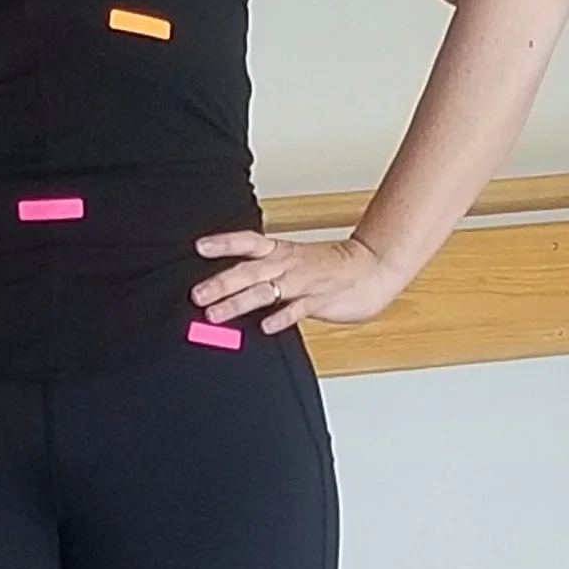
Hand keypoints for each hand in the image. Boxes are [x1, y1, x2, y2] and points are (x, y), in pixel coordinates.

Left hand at [190, 228, 402, 335]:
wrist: (371, 268)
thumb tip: (229, 285)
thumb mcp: (293, 261)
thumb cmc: (328, 266)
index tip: (200, 247)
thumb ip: (264, 273)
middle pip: (249, 271)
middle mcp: (288, 264)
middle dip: (222, 282)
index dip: (224, 243)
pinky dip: (281, 317)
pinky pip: (297, 310)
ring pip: (265, 291)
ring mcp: (303, 283)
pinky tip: (265, 326)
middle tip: (197, 294)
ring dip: (238, 302)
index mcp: (280, 251)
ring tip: (215, 315)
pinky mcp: (318, 301)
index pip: (248, 242)